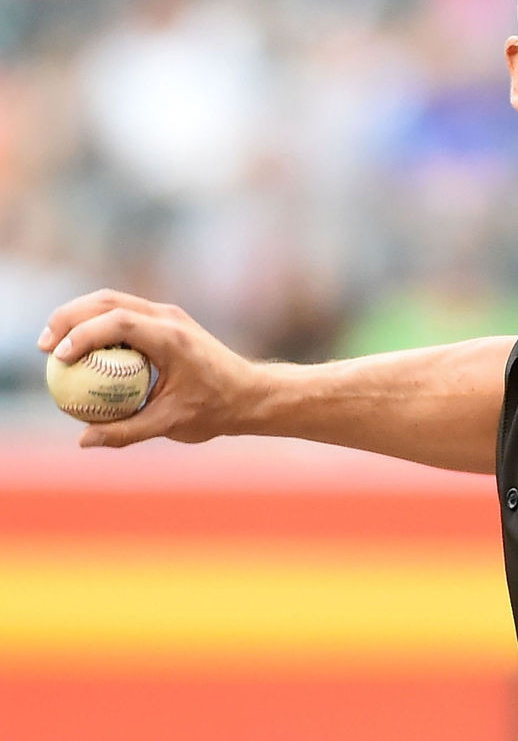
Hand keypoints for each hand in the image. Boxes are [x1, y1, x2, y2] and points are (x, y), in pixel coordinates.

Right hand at [38, 289, 262, 447]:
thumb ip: (126, 431)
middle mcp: (168, 318)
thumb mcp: (171, 424)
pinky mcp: (166, 321)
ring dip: (79, 316)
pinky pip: (123, 314)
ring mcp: (167, 315)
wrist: (251, 394)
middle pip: (107, 301)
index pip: (117, 322)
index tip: (57, 357)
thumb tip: (83, 439)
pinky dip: (97, 324)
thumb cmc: (216, 409)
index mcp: (171, 338)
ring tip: (54, 346)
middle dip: (69, 317)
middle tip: (44, 348)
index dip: (82, 334)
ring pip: (112, 301)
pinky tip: (80, 350)